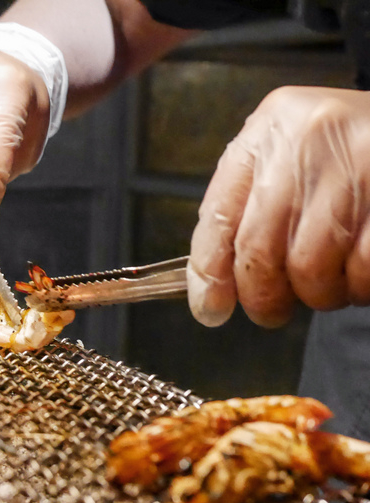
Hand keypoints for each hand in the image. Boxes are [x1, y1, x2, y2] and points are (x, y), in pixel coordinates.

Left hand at [188, 86, 369, 327]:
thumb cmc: (346, 155)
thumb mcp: (287, 161)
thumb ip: (245, 216)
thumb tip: (211, 296)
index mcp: (269, 130)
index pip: (219, 216)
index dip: (210, 273)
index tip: (211, 308)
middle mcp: (310, 136)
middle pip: (259, 249)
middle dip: (264, 295)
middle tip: (273, 308)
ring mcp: (361, 159)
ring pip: (311, 268)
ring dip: (320, 292)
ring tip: (332, 277)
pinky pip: (363, 269)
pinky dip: (359, 285)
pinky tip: (360, 270)